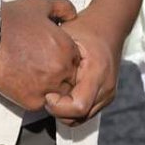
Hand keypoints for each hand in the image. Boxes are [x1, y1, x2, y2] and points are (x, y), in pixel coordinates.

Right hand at [0, 0, 79, 111]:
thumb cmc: (12, 18)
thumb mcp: (43, 5)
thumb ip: (63, 8)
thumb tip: (73, 15)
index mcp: (66, 48)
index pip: (76, 62)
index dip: (65, 60)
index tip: (51, 57)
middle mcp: (60, 69)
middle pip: (70, 80)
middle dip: (60, 75)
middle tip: (41, 67)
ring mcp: (46, 86)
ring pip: (58, 95)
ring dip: (49, 88)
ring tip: (32, 76)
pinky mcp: (29, 99)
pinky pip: (40, 104)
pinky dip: (35, 96)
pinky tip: (23, 83)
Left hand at [44, 10, 120, 126]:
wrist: (109, 25)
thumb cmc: (87, 28)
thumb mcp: (67, 36)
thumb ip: (55, 56)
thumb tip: (35, 74)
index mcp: (98, 71)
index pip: (78, 106)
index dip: (59, 106)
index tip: (47, 94)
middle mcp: (106, 86)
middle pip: (79, 117)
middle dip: (59, 111)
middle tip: (48, 95)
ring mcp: (108, 93)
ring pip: (82, 119)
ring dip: (65, 112)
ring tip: (56, 94)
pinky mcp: (106, 97)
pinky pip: (87, 113)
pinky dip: (73, 109)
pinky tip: (64, 94)